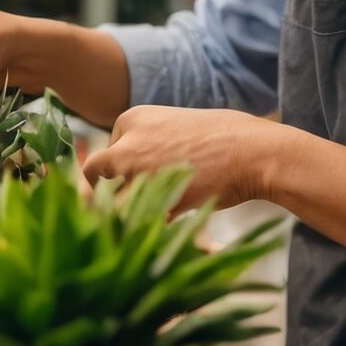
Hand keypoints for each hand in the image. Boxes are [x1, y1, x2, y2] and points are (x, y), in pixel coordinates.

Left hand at [84, 106, 284, 208]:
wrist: (250, 151)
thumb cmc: (218, 137)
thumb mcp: (170, 125)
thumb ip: (142, 143)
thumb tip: (124, 169)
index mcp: (129, 119)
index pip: (101, 154)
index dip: (115, 173)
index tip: (135, 181)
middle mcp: (127, 144)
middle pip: (95, 176)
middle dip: (105, 192)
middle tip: (126, 204)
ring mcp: (140, 172)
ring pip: (112, 201)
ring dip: (125, 212)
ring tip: (145, 216)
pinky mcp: (157, 199)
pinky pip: (139, 220)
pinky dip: (148, 226)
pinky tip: (168, 222)